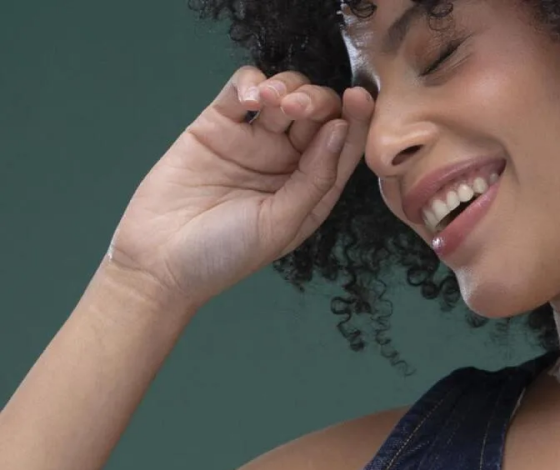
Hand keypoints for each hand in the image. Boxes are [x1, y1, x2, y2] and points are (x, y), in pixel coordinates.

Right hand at [103, 67, 374, 311]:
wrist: (162, 260)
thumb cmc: (225, 255)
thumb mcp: (281, 224)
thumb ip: (315, 178)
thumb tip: (341, 129)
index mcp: (310, 191)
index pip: (342, 148)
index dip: (356, 120)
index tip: (360, 98)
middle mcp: (286, 163)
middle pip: (316, 115)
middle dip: (317, 101)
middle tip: (300, 108)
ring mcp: (252, 141)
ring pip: (284, 94)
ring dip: (288, 88)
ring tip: (276, 103)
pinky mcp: (218, 125)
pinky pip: (242, 88)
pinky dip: (252, 81)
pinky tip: (253, 96)